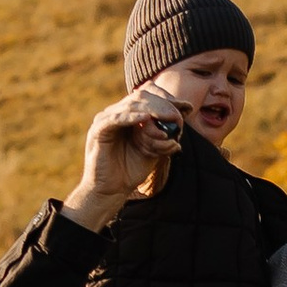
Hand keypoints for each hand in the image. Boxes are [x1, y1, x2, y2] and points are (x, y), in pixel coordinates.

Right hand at [62, 92, 178, 233]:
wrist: (112, 190)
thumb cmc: (131, 170)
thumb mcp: (154, 150)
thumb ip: (165, 134)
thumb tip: (182, 119)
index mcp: (129, 115)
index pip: (149, 96)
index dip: (168, 99)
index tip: (187, 107)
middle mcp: (117, 113)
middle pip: (141, 97)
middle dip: (163, 105)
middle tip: (178, 116)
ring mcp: (106, 120)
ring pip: (131, 106)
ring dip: (153, 112)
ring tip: (169, 118)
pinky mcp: (98, 131)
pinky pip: (115, 119)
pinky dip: (131, 117)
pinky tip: (145, 117)